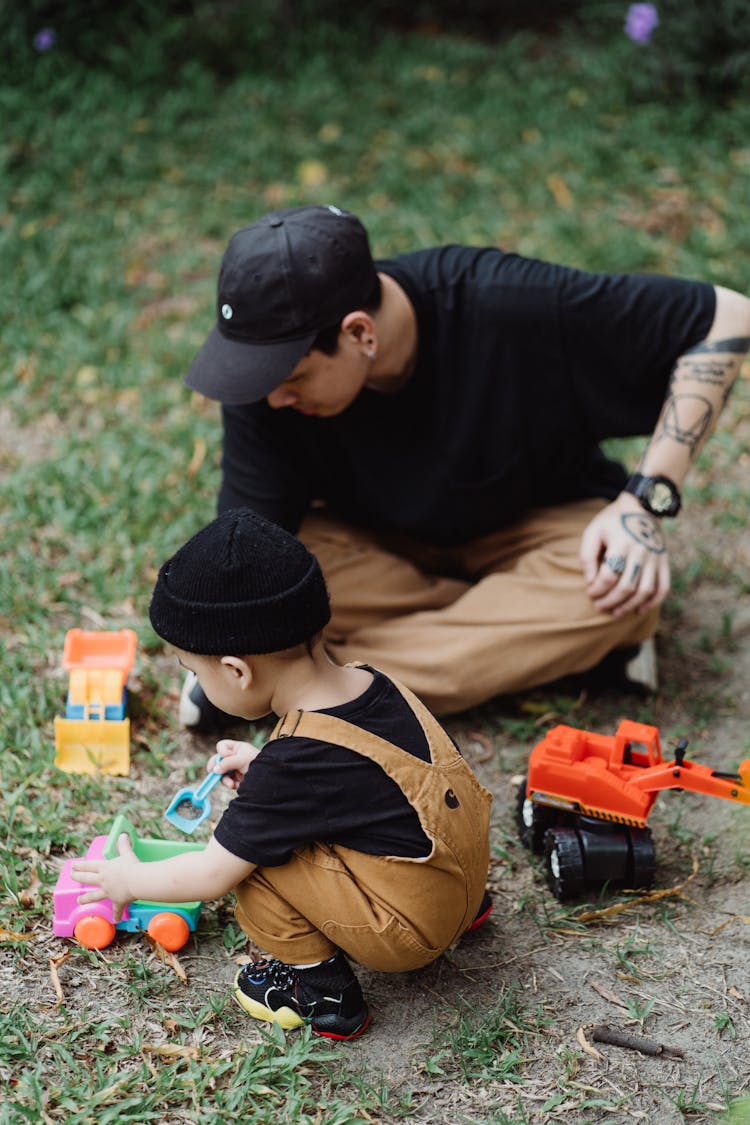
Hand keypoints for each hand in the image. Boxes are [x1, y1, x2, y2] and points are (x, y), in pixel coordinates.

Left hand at [71, 832, 139, 921]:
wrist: (137, 881)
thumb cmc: (132, 866)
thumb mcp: (127, 853)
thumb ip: (124, 845)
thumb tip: (123, 835)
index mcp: (105, 868)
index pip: (89, 865)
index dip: (80, 865)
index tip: (72, 866)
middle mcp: (103, 880)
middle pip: (87, 879)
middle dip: (78, 877)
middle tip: (71, 876)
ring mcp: (108, 891)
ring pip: (94, 895)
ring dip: (86, 898)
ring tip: (78, 901)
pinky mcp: (117, 900)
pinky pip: (116, 909)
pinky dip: (116, 914)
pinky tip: (115, 920)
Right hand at [207, 738, 261, 789]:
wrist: (268, 778)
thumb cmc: (257, 763)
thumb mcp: (241, 760)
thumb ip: (227, 763)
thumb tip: (214, 770)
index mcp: (237, 748)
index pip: (222, 746)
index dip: (222, 752)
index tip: (227, 756)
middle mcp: (234, 757)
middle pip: (218, 761)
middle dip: (217, 768)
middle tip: (211, 772)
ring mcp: (234, 768)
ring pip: (221, 773)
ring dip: (225, 779)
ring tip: (231, 784)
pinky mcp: (236, 779)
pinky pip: (227, 781)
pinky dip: (231, 784)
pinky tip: (237, 785)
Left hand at [580, 493, 670, 615]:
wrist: (641, 506)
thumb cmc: (612, 521)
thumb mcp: (593, 531)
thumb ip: (587, 556)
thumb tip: (590, 581)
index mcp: (622, 543)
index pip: (609, 575)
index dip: (597, 589)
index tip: (590, 592)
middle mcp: (641, 552)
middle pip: (627, 586)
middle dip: (610, 601)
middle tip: (599, 606)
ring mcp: (655, 557)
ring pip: (645, 590)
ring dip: (629, 605)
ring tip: (616, 612)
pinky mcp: (663, 561)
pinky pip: (663, 587)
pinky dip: (653, 602)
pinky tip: (640, 609)